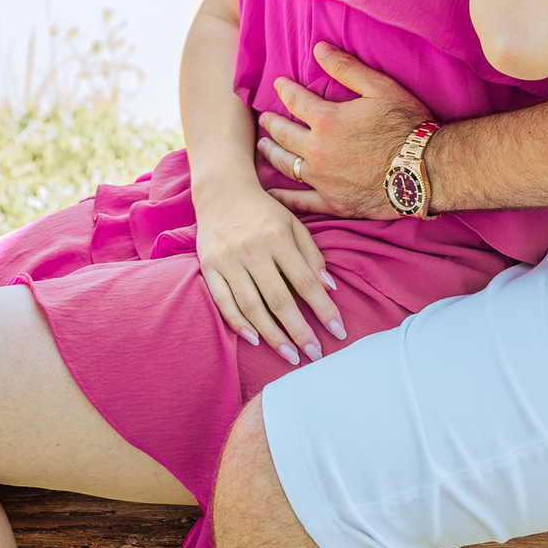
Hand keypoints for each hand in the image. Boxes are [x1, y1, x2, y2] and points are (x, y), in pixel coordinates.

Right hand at [193, 184, 347, 363]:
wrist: (222, 191)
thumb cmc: (264, 211)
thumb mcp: (293, 223)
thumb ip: (311, 254)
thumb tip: (329, 288)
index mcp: (278, 237)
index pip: (306, 281)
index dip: (323, 309)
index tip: (338, 331)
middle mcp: (253, 249)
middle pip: (280, 299)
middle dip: (300, 331)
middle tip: (315, 355)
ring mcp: (228, 260)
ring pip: (252, 306)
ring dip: (273, 336)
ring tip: (290, 355)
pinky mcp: (209, 267)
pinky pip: (224, 302)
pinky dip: (239, 323)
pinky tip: (255, 340)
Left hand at [257, 42, 432, 219]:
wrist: (425, 170)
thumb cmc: (406, 125)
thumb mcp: (380, 87)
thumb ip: (346, 67)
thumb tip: (319, 48)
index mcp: (326, 120)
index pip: (296, 100)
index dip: (285, 90)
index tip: (278, 84)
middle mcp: (317, 150)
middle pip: (284, 134)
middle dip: (272, 123)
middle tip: (264, 118)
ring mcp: (323, 179)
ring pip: (286, 165)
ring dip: (271, 153)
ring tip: (263, 146)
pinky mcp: (333, 203)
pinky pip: (300, 202)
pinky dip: (284, 197)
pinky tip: (272, 194)